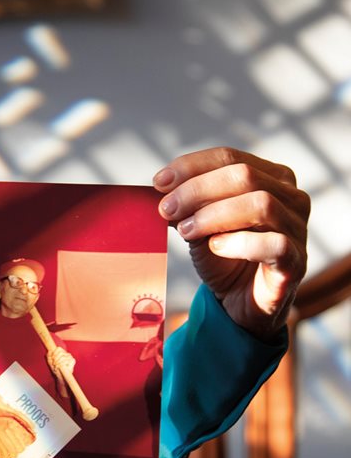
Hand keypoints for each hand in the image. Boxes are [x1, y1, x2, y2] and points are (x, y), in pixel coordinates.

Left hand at [46, 346, 75, 378]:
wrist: (61, 376)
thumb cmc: (55, 368)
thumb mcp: (50, 361)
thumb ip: (48, 356)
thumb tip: (49, 351)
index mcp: (62, 352)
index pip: (59, 348)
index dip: (55, 353)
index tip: (52, 358)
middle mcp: (67, 354)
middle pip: (61, 353)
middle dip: (56, 358)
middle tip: (54, 364)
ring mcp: (70, 357)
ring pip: (63, 357)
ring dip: (58, 362)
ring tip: (56, 366)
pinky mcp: (73, 361)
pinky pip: (66, 361)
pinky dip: (62, 364)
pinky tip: (60, 367)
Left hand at [154, 147, 309, 337]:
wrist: (239, 300)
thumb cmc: (223, 254)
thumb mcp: (198, 222)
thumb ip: (184, 204)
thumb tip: (159, 187)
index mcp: (271, 177)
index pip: (230, 157)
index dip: (192, 166)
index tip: (159, 182)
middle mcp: (292, 197)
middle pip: (244, 176)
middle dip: (197, 190)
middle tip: (166, 209)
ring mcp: (298, 229)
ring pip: (261, 204)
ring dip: (214, 215)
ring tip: (186, 231)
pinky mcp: (296, 262)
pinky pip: (273, 244)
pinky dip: (238, 243)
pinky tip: (215, 248)